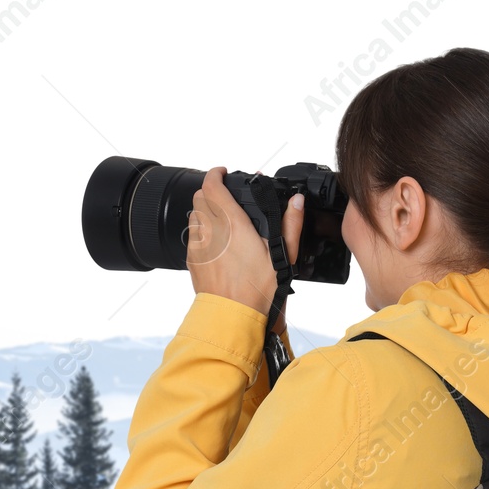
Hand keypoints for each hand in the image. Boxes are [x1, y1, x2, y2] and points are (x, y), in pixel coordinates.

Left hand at [188, 167, 301, 328]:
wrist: (232, 315)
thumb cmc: (257, 289)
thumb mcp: (282, 255)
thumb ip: (290, 224)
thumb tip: (297, 202)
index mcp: (232, 224)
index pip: (212, 187)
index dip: (215, 174)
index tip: (222, 173)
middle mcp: (210, 231)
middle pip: (199, 197)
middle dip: (210, 191)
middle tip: (225, 195)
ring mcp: (198, 245)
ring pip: (193, 215)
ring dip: (204, 210)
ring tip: (221, 218)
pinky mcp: (192, 260)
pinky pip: (192, 236)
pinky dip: (201, 231)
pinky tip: (216, 241)